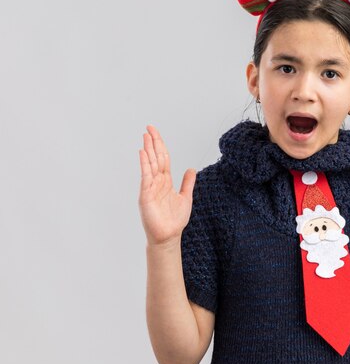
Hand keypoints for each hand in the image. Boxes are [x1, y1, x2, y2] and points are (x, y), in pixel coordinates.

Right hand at [138, 125, 195, 245]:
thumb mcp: (186, 197)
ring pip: (150, 164)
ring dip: (148, 149)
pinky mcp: (146, 194)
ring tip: (146, 136)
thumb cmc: (175, 220)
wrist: (169, 236)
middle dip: (153, 143)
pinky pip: (145, 176)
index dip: (160, 146)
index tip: (156, 133)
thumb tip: (191, 169)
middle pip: (155, 158)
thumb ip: (187, 183)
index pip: (163, 159)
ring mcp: (150, 187)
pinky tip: (143, 153)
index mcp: (166, 181)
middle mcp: (157, 182)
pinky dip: (144, 164)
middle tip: (149, 128)